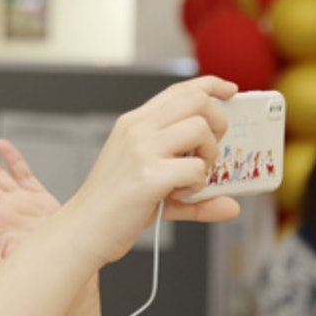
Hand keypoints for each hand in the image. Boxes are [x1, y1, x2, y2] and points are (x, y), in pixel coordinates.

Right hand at [62, 76, 244, 265]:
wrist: (84, 231)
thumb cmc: (114, 208)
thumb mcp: (154, 186)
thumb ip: (194, 191)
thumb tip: (232, 206)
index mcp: (134, 123)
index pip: (179, 90)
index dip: (210, 85)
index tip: (230, 90)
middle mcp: (137, 129)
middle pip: (196, 101)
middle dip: (219, 124)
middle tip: (209, 153)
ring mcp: (142, 150)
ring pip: (201, 129)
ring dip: (209, 155)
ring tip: (193, 177)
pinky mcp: (149, 176)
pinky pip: (195, 168)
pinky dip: (198, 184)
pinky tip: (180, 195)